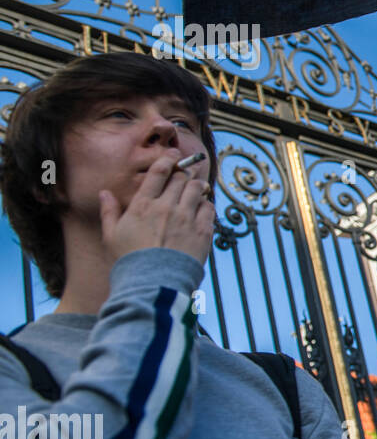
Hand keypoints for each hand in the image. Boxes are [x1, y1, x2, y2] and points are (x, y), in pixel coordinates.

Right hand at [101, 148, 214, 265]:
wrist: (153, 284)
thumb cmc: (128, 261)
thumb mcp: (111, 236)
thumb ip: (109, 211)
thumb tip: (104, 193)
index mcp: (143, 205)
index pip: (159, 172)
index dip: (168, 158)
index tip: (174, 154)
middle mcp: (166, 207)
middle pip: (181, 177)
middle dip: (184, 172)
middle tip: (186, 172)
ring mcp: (186, 218)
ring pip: (197, 188)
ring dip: (197, 185)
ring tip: (195, 187)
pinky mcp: (203, 231)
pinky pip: (209, 208)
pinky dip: (206, 204)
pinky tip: (201, 207)